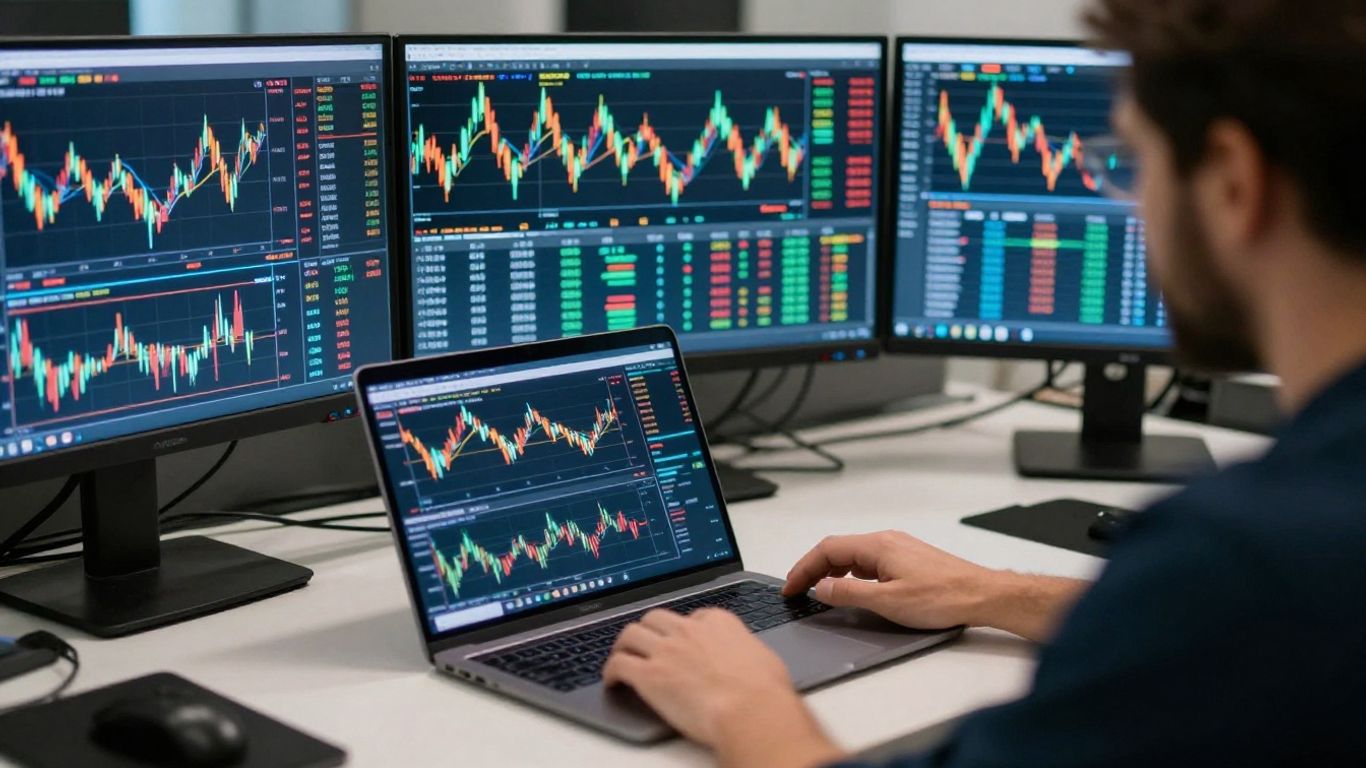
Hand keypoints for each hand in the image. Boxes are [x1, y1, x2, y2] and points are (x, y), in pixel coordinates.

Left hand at [604, 608, 843, 767]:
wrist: (750, 709)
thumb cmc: (764, 690)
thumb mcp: (762, 657)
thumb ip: (745, 651)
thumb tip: (745, 659)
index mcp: (718, 622)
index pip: (692, 616)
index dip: (683, 629)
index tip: (681, 639)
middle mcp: (688, 630)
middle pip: (656, 618)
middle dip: (649, 629)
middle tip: (646, 643)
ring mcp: (666, 650)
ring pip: (631, 634)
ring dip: (624, 645)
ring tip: (622, 656)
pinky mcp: (649, 675)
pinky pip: (619, 664)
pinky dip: (611, 671)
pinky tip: (613, 680)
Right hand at [783, 531, 1088, 641]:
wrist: (982, 595)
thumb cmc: (943, 596)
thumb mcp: (887, 601)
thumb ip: (848, 593)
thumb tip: (821, 588)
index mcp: (877, 545)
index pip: (827, 549)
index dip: (803, 568)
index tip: (790, 587)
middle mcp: (887, 540)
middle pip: (838, 549)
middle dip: (813, 568)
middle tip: (798, 590)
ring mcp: (899, 548)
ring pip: (854, 555)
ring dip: (832, 571)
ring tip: (819, 592)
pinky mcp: (909, 559)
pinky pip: (869, 561)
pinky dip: (851, 573)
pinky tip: (852, 589)